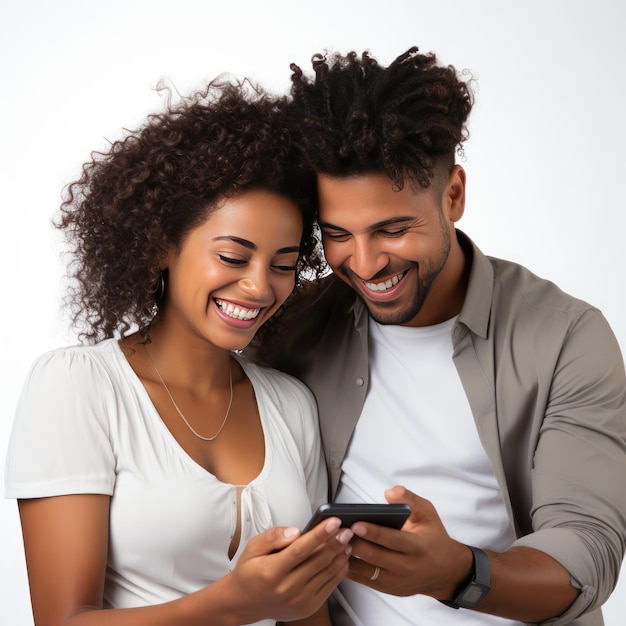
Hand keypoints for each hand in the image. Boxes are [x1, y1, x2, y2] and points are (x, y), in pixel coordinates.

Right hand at [226, 517, 352, 622]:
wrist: (245, 603)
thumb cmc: (250, 573)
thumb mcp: (252, 547)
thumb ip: (273, 536)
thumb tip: (296, 531)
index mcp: (272, 571)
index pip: (301, 550)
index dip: (320, 535)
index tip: (333, 522)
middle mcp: (287, 588)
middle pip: (318, 561)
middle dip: (335, 542)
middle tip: (346, 529)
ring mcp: (299, 600)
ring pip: (327, 573)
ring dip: (340, 555)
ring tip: (347, 540)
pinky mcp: (308, 607)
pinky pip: (330, 586)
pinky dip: (339, 570)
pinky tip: (342, 557)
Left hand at [346, 486, 470, 599]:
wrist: (446, 571)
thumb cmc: (433, 537)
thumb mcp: (428, 513)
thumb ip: (409, 499)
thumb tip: (389, 492)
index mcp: (417, 546)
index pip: (392, 540)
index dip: (373, 532)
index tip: (356, 523)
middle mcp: (407, 566)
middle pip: (375, 556)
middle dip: (355, 543)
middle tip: (338, 531)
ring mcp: (396, 580)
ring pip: (367, 571)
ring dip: (349, 557)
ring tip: (336, 542)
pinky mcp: (388, 588)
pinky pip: (364, 580)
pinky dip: (351, 568)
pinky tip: (340, 554)